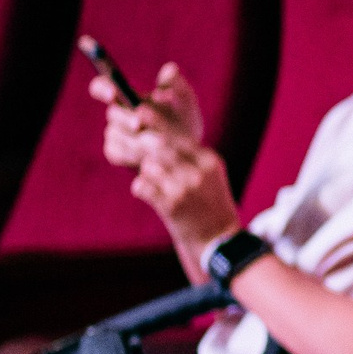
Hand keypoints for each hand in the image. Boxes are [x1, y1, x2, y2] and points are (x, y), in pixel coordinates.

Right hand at [95, 61, 204, 165]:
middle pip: (112, 114)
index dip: (102, 88)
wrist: (189, 151)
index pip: (102, 86)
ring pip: (117, 135)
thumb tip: (171, 69)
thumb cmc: (183, 119)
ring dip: (136, 139)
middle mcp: (116, 114)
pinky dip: (135, 155)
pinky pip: (119, 153)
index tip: (113, 92)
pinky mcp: (116, 153)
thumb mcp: (185, 100)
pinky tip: (152, 156)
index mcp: (127, 95)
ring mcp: (114, 134)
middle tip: (139, 123)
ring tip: (159, 143)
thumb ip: (177, 84)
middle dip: (126, 118)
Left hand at [129, 127, 242, 258]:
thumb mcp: (211, 177)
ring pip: (149, 166)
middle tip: (132, 138)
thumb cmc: (212, 206)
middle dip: (142, 141)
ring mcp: (184, 189)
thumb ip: (192, 157)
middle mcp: (198, 173)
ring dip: (145, 170)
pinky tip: (147, 192)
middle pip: (161, 146)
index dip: (157, 122)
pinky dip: (141, 187)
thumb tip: (161, 136)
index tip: (140, 111)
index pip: (179, 136)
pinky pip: (143, 186)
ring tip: (153, 179)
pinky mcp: (171, 207)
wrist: (220, 241)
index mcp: (209, 162)